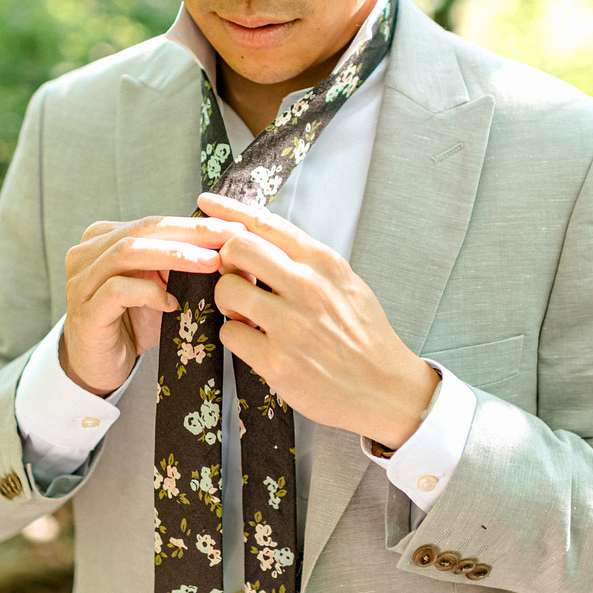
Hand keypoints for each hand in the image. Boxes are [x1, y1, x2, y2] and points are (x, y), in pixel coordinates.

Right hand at [62, 215, 244, 396]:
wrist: (99, 366)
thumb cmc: (131, 324)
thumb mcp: (160, 287)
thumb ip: (181, 266)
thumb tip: (231, 250)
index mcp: (104, 239)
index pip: (154, 222)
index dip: (195, 224)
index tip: (234, 228)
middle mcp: (87, 254)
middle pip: (143, 229)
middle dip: (191, 232)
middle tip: (230, 238)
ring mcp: (81, 282)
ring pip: (128, 252)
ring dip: (175, 255)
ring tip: (211, 263)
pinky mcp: (85, 312)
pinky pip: (117, 290)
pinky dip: (149, 292)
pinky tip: (172, 303)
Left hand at [200, 192, 438, 448]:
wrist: (386, 388)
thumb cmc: (364, 336)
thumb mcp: (346, 284)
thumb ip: (308, 262)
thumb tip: (265, 242)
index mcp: (324, 263)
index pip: (266, 223)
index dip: (229, 209)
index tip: (207, 204)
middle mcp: (307, 287)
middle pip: (237, 248)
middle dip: (225, 259)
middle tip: (235, 277)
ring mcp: (290, 324)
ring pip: (227, 289)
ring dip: (227, 300)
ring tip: (245, 314)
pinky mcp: (277, 361)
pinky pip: (229, 333)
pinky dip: (234, 335)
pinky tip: (253, 342)